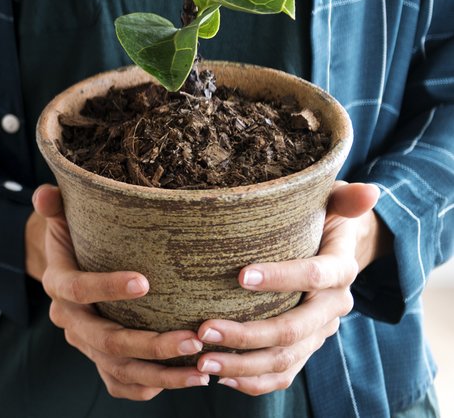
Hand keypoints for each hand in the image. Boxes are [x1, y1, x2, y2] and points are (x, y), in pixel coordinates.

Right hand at [31, 185, 210, 399]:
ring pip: (120, 371)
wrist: (67, 270)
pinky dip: (150, 388)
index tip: (145, 282)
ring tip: (202, 369)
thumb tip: (46, 192)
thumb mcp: (62, 217)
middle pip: (107, 342)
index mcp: (57, 283)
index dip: (107, 287)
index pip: (78, 290)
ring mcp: (85, 346)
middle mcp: (69, 321)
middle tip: (192, 338)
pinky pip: (121, 385)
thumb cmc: (75, 237)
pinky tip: (185, 380)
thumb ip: (54, 204)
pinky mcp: (100, 362)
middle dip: (151, 345)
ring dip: (162, 374)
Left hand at [194, 182, 381, 394]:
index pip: (315, 276)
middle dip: (249, 333)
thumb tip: (368, 190)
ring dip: (244, 363)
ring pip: (287, 358)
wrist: (339, 248)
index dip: (282, 277)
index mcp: (341, 269)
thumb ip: (346, 197)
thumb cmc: (324, 217)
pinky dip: (255, 381)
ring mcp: (320, 332)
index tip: (240, 275)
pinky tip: (224, 377)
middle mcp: (334, 306)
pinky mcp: (305, 348)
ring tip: (203, 359)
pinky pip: (284, 374)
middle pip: (295, 329)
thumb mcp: (333, 200)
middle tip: (204, 328)